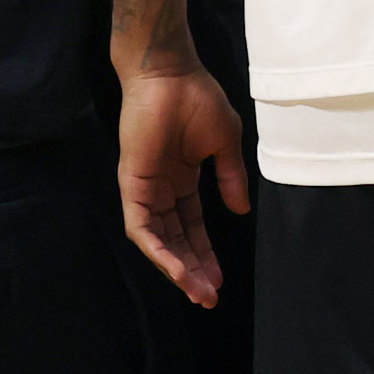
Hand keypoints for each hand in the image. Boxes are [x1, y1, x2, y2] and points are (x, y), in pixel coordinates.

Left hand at [116, 64, 248, 306]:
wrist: (171, 75)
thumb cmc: (199, 100)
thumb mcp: (225, 144)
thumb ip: (230, 178)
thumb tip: (240, 212)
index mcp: (183, 180)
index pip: (193, 227)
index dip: (207, 253)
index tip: (222, 279)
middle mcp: (162, 191)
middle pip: (177, 241)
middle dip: (194, 270)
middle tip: (211, 297)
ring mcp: (145, 190)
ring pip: (159, 242)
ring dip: (178, 268)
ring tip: (199, 290)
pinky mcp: (133, 186)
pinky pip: (142, 228)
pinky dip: (159, 250)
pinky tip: (177, 268)